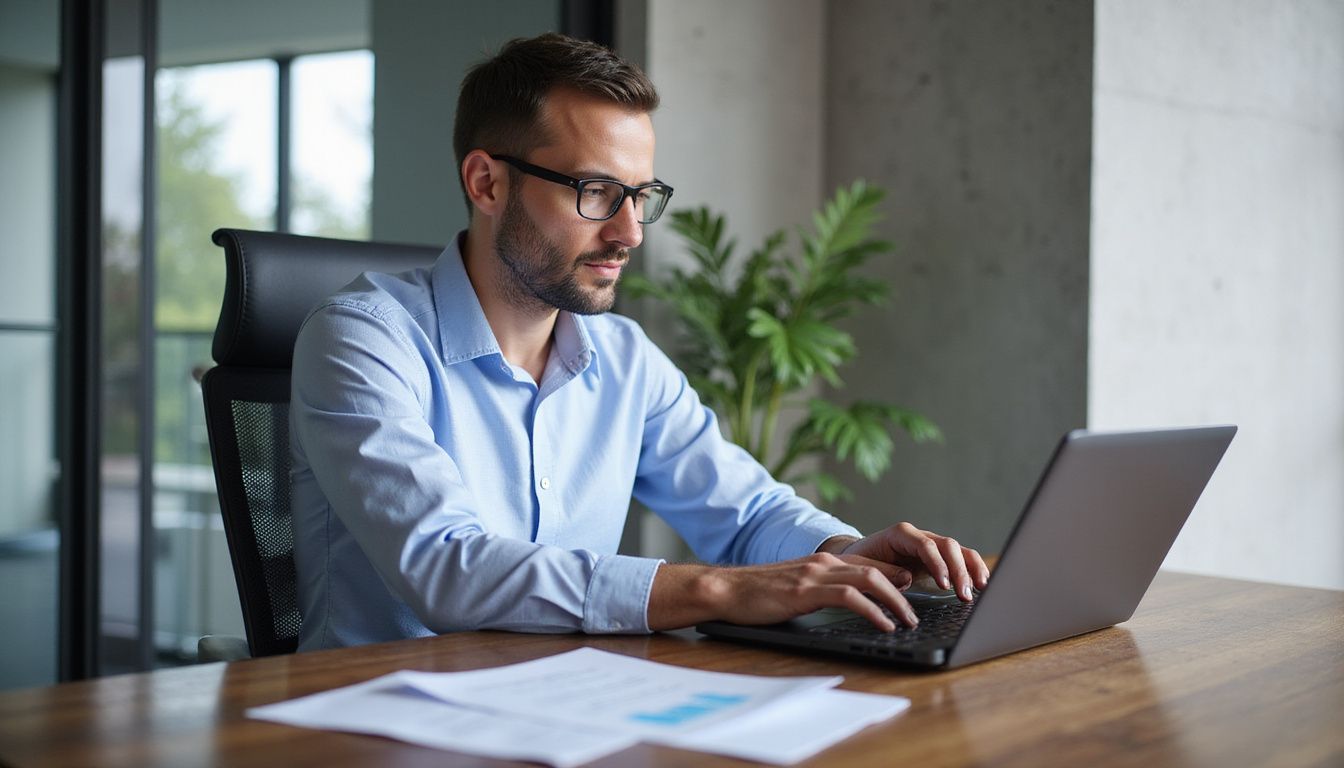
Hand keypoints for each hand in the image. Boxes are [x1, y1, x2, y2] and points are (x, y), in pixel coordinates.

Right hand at [648, 554, 919, 632]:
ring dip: (895, 601)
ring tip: (908, 621)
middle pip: (877, 570)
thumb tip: (848, 603)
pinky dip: (873, 611)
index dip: (896, 576)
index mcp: (823, 562)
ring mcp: (816, 574)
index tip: (915, 590)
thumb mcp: (797, 588)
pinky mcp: (807, 590)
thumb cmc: (759, 594)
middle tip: (918, 611)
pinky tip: (883, 625)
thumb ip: (822, 589)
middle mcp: (824, 563)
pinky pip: (850, 597)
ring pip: (870, 580)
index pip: (869, 564)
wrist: (726, 589)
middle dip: (904, 590)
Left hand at [821, 523, 989, 601]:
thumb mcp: (867, 566)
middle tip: (964, 595)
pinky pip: (962, 558)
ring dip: (971, 570)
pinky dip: (973, 569)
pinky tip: (982, 584)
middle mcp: (920, 536)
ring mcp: (932, 545)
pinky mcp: (940, 557)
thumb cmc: (862, 561)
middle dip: (959, 570)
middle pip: (947, 545)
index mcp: (901, 534)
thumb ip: (885, 571)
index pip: (926, 545)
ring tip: (980, 590)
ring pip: (959, 550)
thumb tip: (907, 580)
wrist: (860, 556)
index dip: (937, 564)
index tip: (944, 585)